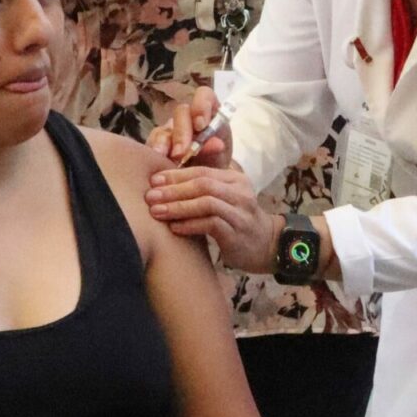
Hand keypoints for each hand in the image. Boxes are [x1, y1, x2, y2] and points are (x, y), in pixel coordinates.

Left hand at [146, 165, 276, 274]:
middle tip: (150, 196)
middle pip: (203, 184)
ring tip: (157, 212)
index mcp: (235, 179)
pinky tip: (174, 228)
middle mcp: (240, 192)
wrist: (266, 245)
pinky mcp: (237, 233)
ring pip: (206, 203)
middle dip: (173, 190)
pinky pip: (211, 225)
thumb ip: (204, 187)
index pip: (202, 171)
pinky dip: (190, 225)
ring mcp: (240, 213)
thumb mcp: (225, 198)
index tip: (153, 180)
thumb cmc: (236, 219)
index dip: (176, 174)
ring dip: (178, 207)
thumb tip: (165, 181)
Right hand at [148, 86, 232, 168]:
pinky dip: (155, 154)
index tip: (201, 125)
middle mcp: (187, 116)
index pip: (204, 95)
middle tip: (183, 152)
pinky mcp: (157, 143)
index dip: (201, 105)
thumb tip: (217, 144)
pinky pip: (152, 144)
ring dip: (165, 145)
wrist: (205, 178)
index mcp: (208, 111)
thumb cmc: (215, 160)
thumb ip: (216, 147)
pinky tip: (157, 164)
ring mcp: (170, 129)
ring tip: (169, 159)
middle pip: (181, 114)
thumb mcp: (219, 155)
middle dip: (181, 133)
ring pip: (164, 130)